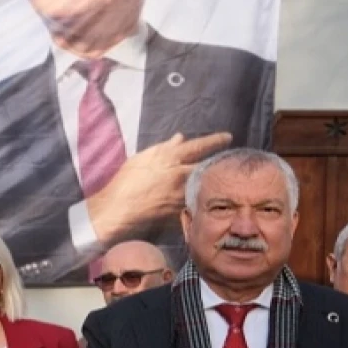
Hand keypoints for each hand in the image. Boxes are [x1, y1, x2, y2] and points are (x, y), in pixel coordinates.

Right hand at [86, 130, 233, 245]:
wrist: (118, 209)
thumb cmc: (125, 181)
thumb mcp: (143, 158)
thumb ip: (164, 148)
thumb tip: (180, 138)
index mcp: (170, 158)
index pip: (199, 146)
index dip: (215, 140)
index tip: (228, 137)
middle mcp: (179, 175)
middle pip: (208, 166)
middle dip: (219, 162)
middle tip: (228, 159)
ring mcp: (181, 194)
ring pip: (203, 184)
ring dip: (210, 180)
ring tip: (218, 178)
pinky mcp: (179, 210)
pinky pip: (193, 201)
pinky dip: (198, 197)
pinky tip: (203, 198)